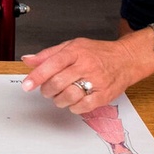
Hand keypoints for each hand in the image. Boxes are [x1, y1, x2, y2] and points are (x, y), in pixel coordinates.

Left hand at [20, 37, 153, 112]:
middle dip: (47, 90)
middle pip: (58, 82)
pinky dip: (73, 107)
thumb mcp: (71, 46)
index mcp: (76, 52)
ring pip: (69, 96)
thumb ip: (48, 55)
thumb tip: (28, 60)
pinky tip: (73, 102)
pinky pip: (83, 107)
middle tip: (47, 90)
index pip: (52, 64)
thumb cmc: (97, 53)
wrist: (126, 59)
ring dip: (58, 100)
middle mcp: (86, 66)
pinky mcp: (104, 95)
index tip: (27, 85)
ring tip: (60, 96)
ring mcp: (96, 81)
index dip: (37, 76)